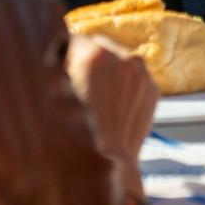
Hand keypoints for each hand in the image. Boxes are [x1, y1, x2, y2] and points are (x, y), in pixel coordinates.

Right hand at [66, 33, 158, 188]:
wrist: (110, 166)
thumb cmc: (75, 133)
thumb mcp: (53, 94)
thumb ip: (54, 66)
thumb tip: (51, 51)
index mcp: (93, 53)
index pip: (70, 38)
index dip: (61, 54)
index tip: (57, 68)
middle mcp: (121, 56)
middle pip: (95, 45)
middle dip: (86, 60)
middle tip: (76, 85)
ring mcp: (141, 72)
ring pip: (116, 59)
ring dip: (106, 71)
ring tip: (96, 99)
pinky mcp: (153, 88)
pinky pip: (132, 76)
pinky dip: (123, 85)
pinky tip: (112, 106)